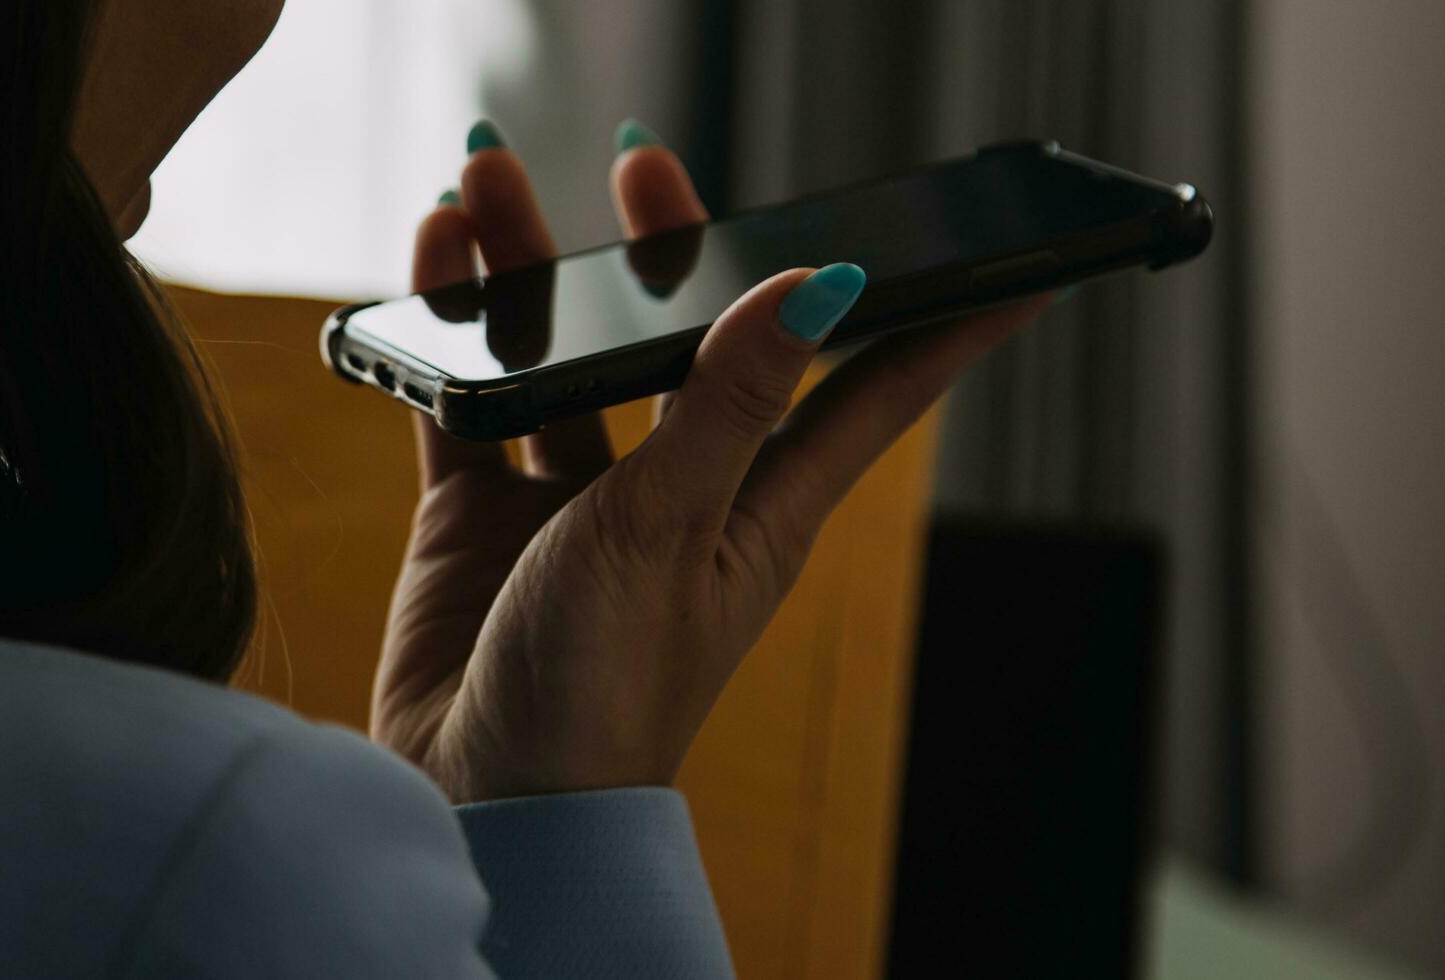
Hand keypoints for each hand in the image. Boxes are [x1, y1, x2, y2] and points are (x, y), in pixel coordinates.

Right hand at [371, 121, 1049, 802]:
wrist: (482, 801)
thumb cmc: (604, 692)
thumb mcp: (674, 529)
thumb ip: (730, 402)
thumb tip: (823, 288)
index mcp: (759, 504)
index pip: (869, 392)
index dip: (936, 325)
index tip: (1006, 268)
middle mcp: (679, 490)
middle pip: (690, 344)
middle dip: (671, 252)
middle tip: (643, 165)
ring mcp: (580, 503)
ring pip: (568, 360)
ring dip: (533, 277)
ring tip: (491, 185)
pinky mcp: (488, 517)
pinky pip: (476, 402)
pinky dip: (454, 338)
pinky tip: (438, 267)